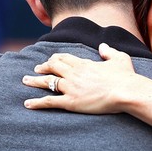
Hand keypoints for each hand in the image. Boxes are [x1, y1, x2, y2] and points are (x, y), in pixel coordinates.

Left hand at [23, 43, 137, 112]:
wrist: (126, 92)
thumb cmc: (126, 76)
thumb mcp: (120, 58)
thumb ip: (108, 52)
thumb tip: (102, 47)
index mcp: (84, 63)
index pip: (64, 58)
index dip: (55, 59)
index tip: (50, 61)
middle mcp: (74, 73)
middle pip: (52, 67)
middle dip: (43, 67)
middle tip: (36, 69)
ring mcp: (71, 88)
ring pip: (47, 82)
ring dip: (34, 81)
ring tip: (25, 81)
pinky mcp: (71, 102)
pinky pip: (49, 101)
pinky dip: (37, 102)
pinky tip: (27, 104)